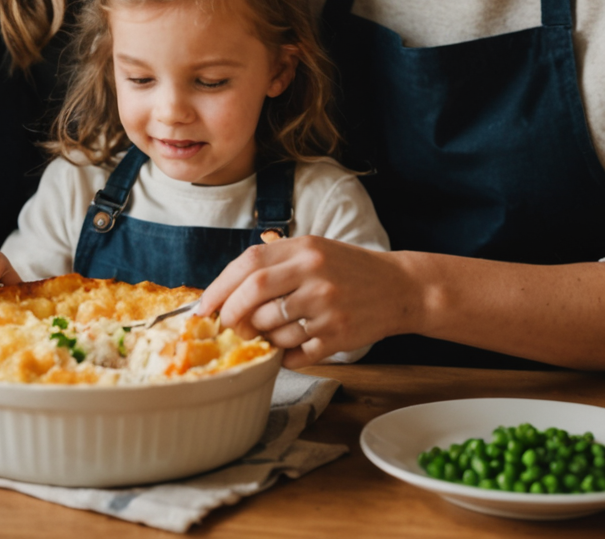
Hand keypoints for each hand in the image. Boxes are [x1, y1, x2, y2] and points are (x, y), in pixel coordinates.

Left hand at [194, 235, 421, 366]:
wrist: (400, 288)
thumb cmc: (349, 269)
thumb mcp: (314, 248)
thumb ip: (274, 259)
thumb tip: (226, 285)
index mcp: (304, 248)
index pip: (248, 264)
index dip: (219, 288)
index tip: (204, 307)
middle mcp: (314, 275)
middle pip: (254, 294)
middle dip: (232, 314)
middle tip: (228, 325)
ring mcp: (327, 307)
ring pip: (273, 328)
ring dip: (262, 336)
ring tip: (268, 333)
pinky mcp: (338, 336)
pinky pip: (295, 354)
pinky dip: (284, 356)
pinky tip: (291, 347)